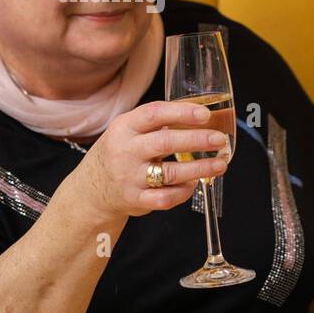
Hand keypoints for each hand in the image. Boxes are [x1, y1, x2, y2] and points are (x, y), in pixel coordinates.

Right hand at [79, 100, 229, 217]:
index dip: (182, 113)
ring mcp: (129, 177)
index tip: (205, 114)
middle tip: (220, 139)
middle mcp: (125, 151)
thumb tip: (202, 114)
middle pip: (165, 142)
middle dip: (197, 140)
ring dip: (200, 168)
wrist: (93, 188)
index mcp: (125, 127)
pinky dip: (184, 192)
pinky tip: (194, 183)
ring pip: (170, 173)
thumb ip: (159, 121)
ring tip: (220, 164)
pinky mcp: (135, 200)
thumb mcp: (130, 130)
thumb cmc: (121, 152)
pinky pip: (166, 198)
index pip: (154, 114)